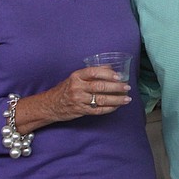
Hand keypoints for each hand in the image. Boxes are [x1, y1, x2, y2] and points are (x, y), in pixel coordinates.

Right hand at [15, 66, 131, 132]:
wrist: (51, 105)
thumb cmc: (66, 88)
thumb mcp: (76, 77)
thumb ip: (92, 72)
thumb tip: (111, 68)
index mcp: (76, 76)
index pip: (94, 72)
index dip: (108, 74)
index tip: (119, 76)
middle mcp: (77, 87)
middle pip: (99, 86)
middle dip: (116, 87)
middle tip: (127, 87)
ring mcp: (78, 100)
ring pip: (101, 99)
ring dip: (116, 99)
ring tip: (127, 98)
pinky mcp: (81, 111)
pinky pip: (98, 110)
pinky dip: (109, 108)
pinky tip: (117, 106)